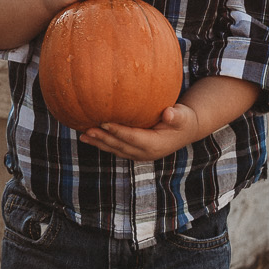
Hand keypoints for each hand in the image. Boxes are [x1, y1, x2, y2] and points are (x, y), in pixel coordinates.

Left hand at [81, 103, 202, 160]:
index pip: (132, 137)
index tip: (103, 122)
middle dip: (102, 138)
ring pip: (115, 149)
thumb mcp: (182, 116)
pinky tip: (90, 137)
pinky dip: (103, 143)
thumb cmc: (183, 119)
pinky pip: (116, 148)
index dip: (117, 131)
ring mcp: (139, 155)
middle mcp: (145, 153)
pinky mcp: (134, 152)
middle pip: (120, 145)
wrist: (186, 130)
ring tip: (82, 135)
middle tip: (86, 130)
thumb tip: (169, 114)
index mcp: (155, 145)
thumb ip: (176, 116)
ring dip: (99, 143)